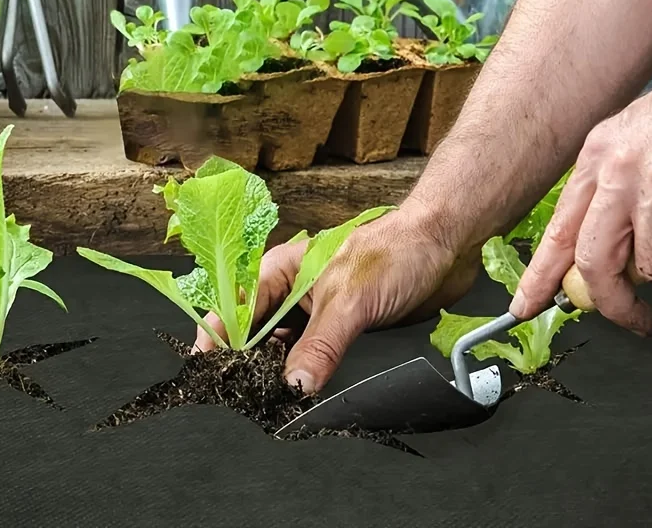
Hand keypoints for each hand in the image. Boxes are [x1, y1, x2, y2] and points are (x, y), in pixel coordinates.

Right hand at [194, 205, 478, 393]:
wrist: (442, 246)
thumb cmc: (394, 251)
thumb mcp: (349, 301)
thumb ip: (319, 346)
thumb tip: (292, 388)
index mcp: (281, 270)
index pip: (235, 309)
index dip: (218, 341)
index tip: (208, 375)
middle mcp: (292, 292)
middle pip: (254, 334)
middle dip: (245, 364)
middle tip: (240, 399)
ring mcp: (315, 312)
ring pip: (282, 349)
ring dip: (275, 374)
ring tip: (266, 404)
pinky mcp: (339, 329)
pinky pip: (311, 358)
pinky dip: (303, 377)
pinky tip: (300, 397)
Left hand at [510, 83, 651, 335]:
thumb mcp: (636, 146)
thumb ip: (614, 194)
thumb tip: (605, 254)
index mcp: (596, 158)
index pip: (558, 229)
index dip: (540, 274)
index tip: (525, 305)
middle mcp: (613, 166)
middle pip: (591, 257)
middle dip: (610, 301)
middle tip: (632, 319)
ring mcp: (649, 177)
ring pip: (648, 264)